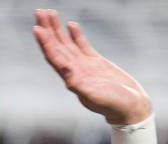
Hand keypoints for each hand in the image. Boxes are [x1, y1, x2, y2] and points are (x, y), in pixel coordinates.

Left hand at [33, 9, 151, 123]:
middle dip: (47, 30)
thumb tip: (67, 76)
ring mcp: (84, 66)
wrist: (130, 108)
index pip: (54, 57)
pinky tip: (70, 24)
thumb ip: (81, 87)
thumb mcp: (97, 97)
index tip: (37, 28)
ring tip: (49, 13)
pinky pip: (82, 46)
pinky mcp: (95, 63)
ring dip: (56, 29)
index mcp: (72, 79)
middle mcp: (74, 71)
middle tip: (38, 12)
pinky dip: (75, 35)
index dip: (45, 43)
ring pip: (67, 44)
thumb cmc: (114, 105)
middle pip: (56, 47)